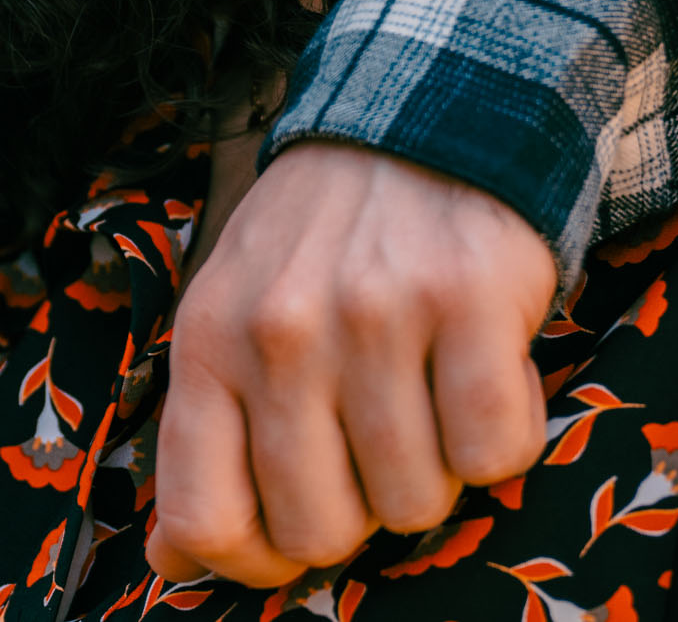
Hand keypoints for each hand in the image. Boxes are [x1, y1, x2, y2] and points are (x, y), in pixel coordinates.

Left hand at [146, 139, 555, 586]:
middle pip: (319, 532)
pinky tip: (483, 368)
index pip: (206, 519)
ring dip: (437, 468)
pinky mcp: (469, 302)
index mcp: (208, 341)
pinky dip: (504, 432)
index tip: (290, 542)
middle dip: (359, 513)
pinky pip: (496, 452)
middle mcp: (281, 333)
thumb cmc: (319, 242)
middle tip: (376, 443)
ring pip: (415, 503)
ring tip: (429, 387)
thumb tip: (173, 564)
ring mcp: (375, 316)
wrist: (420, 113)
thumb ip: (206, 436)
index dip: (254, 564)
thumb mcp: (231, 316)